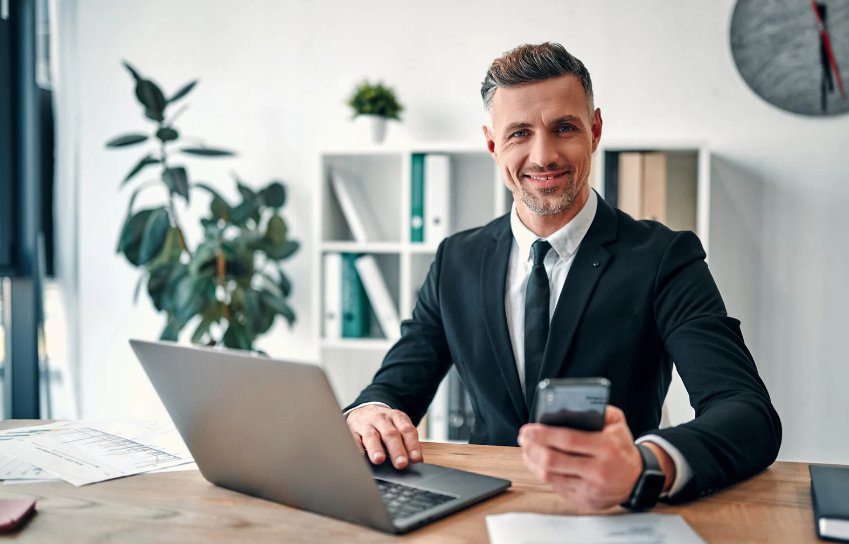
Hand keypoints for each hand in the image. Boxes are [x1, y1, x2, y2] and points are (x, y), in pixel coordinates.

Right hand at [345, 405, 422, 468]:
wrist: (364, 410)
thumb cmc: (385, 424)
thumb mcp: (398, 426)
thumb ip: (407, 441)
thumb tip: (417, 459)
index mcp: (396, 417)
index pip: (407, 430)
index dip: (412, 445)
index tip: (416, 459)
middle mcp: (382, 419)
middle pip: (390, 434)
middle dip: (396, 449)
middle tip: (401, 463)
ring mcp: (366, 424)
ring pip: (371, 436)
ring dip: (376, 448)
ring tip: (379, 459)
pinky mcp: (353, 430)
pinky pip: (354, 439)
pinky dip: (357, 447)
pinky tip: (360, 456)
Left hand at [518, 405, 642, 509]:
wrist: (638, 480)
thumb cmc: (623, 448)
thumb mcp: (618, 424)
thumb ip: (599, 410)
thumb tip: (572, 405)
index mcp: (606, 448)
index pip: (567, 440)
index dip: (543, 434)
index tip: (528, 430)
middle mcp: (598, 470)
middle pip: (554, 460)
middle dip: (532, 448)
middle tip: (523, 438)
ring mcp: (591, 488)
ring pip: (551, 477)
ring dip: (533, 462)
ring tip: (527, 450)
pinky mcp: (585, 500)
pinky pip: (557, 487)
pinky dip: (543, 474)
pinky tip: (537, 464)